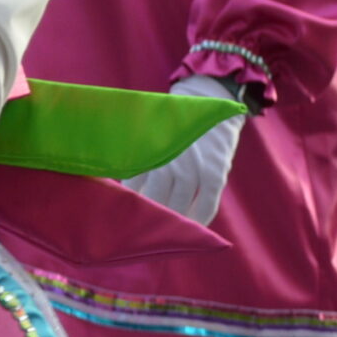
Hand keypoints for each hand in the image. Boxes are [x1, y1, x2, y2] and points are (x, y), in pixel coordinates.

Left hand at [124, 78, 242, 225]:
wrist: (209, 99)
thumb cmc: (172, 125)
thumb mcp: (150, 138)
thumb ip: (138, 163)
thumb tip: (120, 192)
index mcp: (149, 154)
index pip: (133, 190)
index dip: (129, 210)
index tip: (122, 225)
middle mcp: (168, 162)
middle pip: (154, 201)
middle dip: (147, 221)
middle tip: (141, 238)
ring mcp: (193, 168)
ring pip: (178, 206)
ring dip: (172, 225)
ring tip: (165, 237)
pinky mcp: (216, 172)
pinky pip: (207, 205)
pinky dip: (199, 219)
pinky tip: (193, 230)